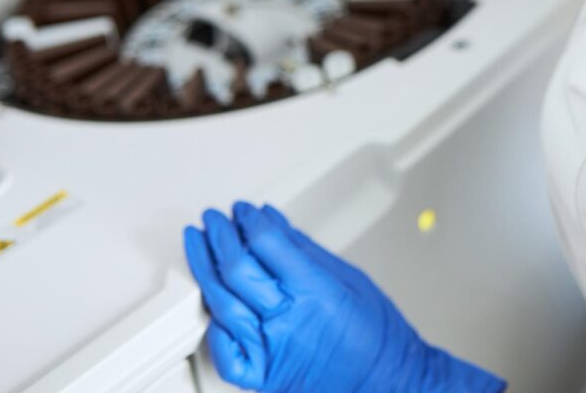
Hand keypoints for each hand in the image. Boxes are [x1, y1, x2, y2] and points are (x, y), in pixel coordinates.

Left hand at [183, 201, 506, 391]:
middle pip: (238, 269)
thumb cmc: (375, 331)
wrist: (387, 380)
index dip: (248, 221)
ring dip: (206, 269)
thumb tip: (273, 223)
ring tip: (199, 245)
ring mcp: (272, 351)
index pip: (266, 243)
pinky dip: (215, 328)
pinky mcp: (265, 377)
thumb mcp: (346, 275)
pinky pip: (227, 355)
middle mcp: (288, 320)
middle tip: (213, 220)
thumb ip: (302, 249)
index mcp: (313, 289)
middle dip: (220, 237)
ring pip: (223, 304)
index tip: (243, 210)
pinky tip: (211, 305)